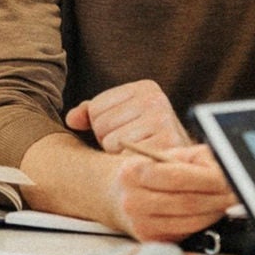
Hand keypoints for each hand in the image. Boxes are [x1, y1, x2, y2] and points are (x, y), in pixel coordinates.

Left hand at [66, 79, 190, 153]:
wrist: (183, 166)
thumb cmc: (145, 141)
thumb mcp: (120, 120)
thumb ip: (92, 114)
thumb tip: (72, 119)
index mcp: (145, 88)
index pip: (95, 108)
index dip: (102, 126)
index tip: (125, 131)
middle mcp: (156, 99)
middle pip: (101, 124)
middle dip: (110, 140)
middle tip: (133, 145)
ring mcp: (163, 120)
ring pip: (111, 141)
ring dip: (118, 153)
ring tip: (139, 152)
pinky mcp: (166, 143)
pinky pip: (124, 156)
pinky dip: (128, 163)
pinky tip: (143, 161)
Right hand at [107, 144, 233, 241]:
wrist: (114, 194)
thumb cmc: (145, 171)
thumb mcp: (164, 154)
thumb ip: (193, 159)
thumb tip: (226, 170)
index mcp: (135, 172)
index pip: (179, 177)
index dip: (210, 180)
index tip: (231, 179)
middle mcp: (134, 200)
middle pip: (188, 202)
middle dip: (218, 199)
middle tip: (237, 193)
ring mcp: (140, 223)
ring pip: (190, 221)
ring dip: (214, 213)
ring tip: (226, 203)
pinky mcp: (150, 239)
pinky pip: (185, 233)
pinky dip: (202, 224)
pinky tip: (208, 214)